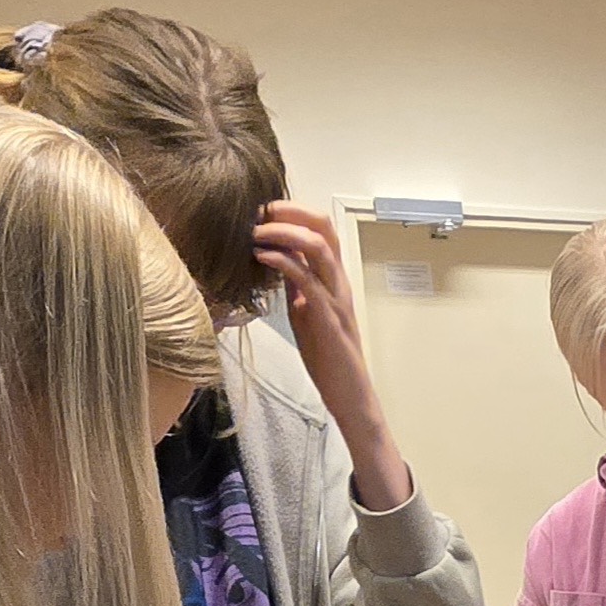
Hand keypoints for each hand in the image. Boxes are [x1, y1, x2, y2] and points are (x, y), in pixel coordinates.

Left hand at [252, 203, 412, 510]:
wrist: (348, 395)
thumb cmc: (328, 359)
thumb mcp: (306, 313)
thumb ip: (297, 286)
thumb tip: (277, 261)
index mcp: (333, 280)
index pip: (320, 230)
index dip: (293, 212)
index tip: (263, 211)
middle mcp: (338, 283)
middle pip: (324, 227)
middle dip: (291, 212)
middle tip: (259, 210)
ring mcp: (336, 299)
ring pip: (319, 248)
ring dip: (285, 232)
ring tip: (256, 231)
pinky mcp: (328, 320)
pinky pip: (308, 282)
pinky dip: (283, 263)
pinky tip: (261, 257)